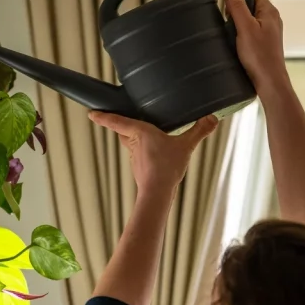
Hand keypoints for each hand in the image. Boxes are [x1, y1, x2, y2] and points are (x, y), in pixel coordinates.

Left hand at [88, 113, 217, 193]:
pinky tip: (153, 152)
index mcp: (140, 132)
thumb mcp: (185, 146)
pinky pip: (138, 154)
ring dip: (131, 138)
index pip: (117, 121)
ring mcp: (135, 157)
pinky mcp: (140, 167)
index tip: (91, 113)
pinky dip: (141, 151)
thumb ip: (199, 131)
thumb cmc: (166, 167)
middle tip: (118, 118)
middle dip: (119, 125)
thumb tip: (213, 118)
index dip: (103, 116)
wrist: (157, 192)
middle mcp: (134, 143)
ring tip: (142, 133)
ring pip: (129, 143)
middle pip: (122, 131)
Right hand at [225, 0, 288, 93]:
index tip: (230, 10)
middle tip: (232, 27)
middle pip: (249, 7)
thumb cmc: (260, 57)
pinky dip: (242, 38)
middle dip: (236, 14)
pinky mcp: (265, 44)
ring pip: (248, 21)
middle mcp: (272, 20)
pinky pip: (250, 34)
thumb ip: (238, 7)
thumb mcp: (245, 28)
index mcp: (270, 12)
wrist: (269, 82)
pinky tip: (238, 47)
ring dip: (238, 28)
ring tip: (235, 39)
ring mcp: (269, 33)